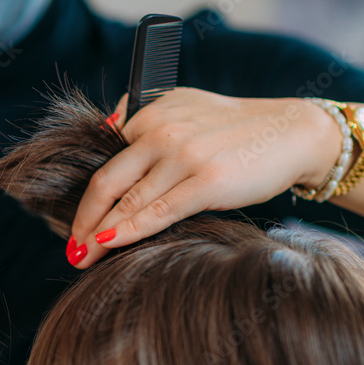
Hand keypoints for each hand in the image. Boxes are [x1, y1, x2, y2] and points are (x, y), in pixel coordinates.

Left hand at [67, 87, 338, 267]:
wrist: (292, 133)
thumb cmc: (236, 130)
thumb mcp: (186, 107)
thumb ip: (146, 118)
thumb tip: (106, 133)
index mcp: (151, 112)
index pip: (105, 158)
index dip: (87, 195)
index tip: (75, 222)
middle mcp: (162, 131)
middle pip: (106, 181)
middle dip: (83, 220)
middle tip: (70, 247)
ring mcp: (183, 155)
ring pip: (127, 201)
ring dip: (99, 234)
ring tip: (82, 258)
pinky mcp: (206, 180)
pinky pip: (156, 212)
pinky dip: (127, 232)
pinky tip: (108, 247)